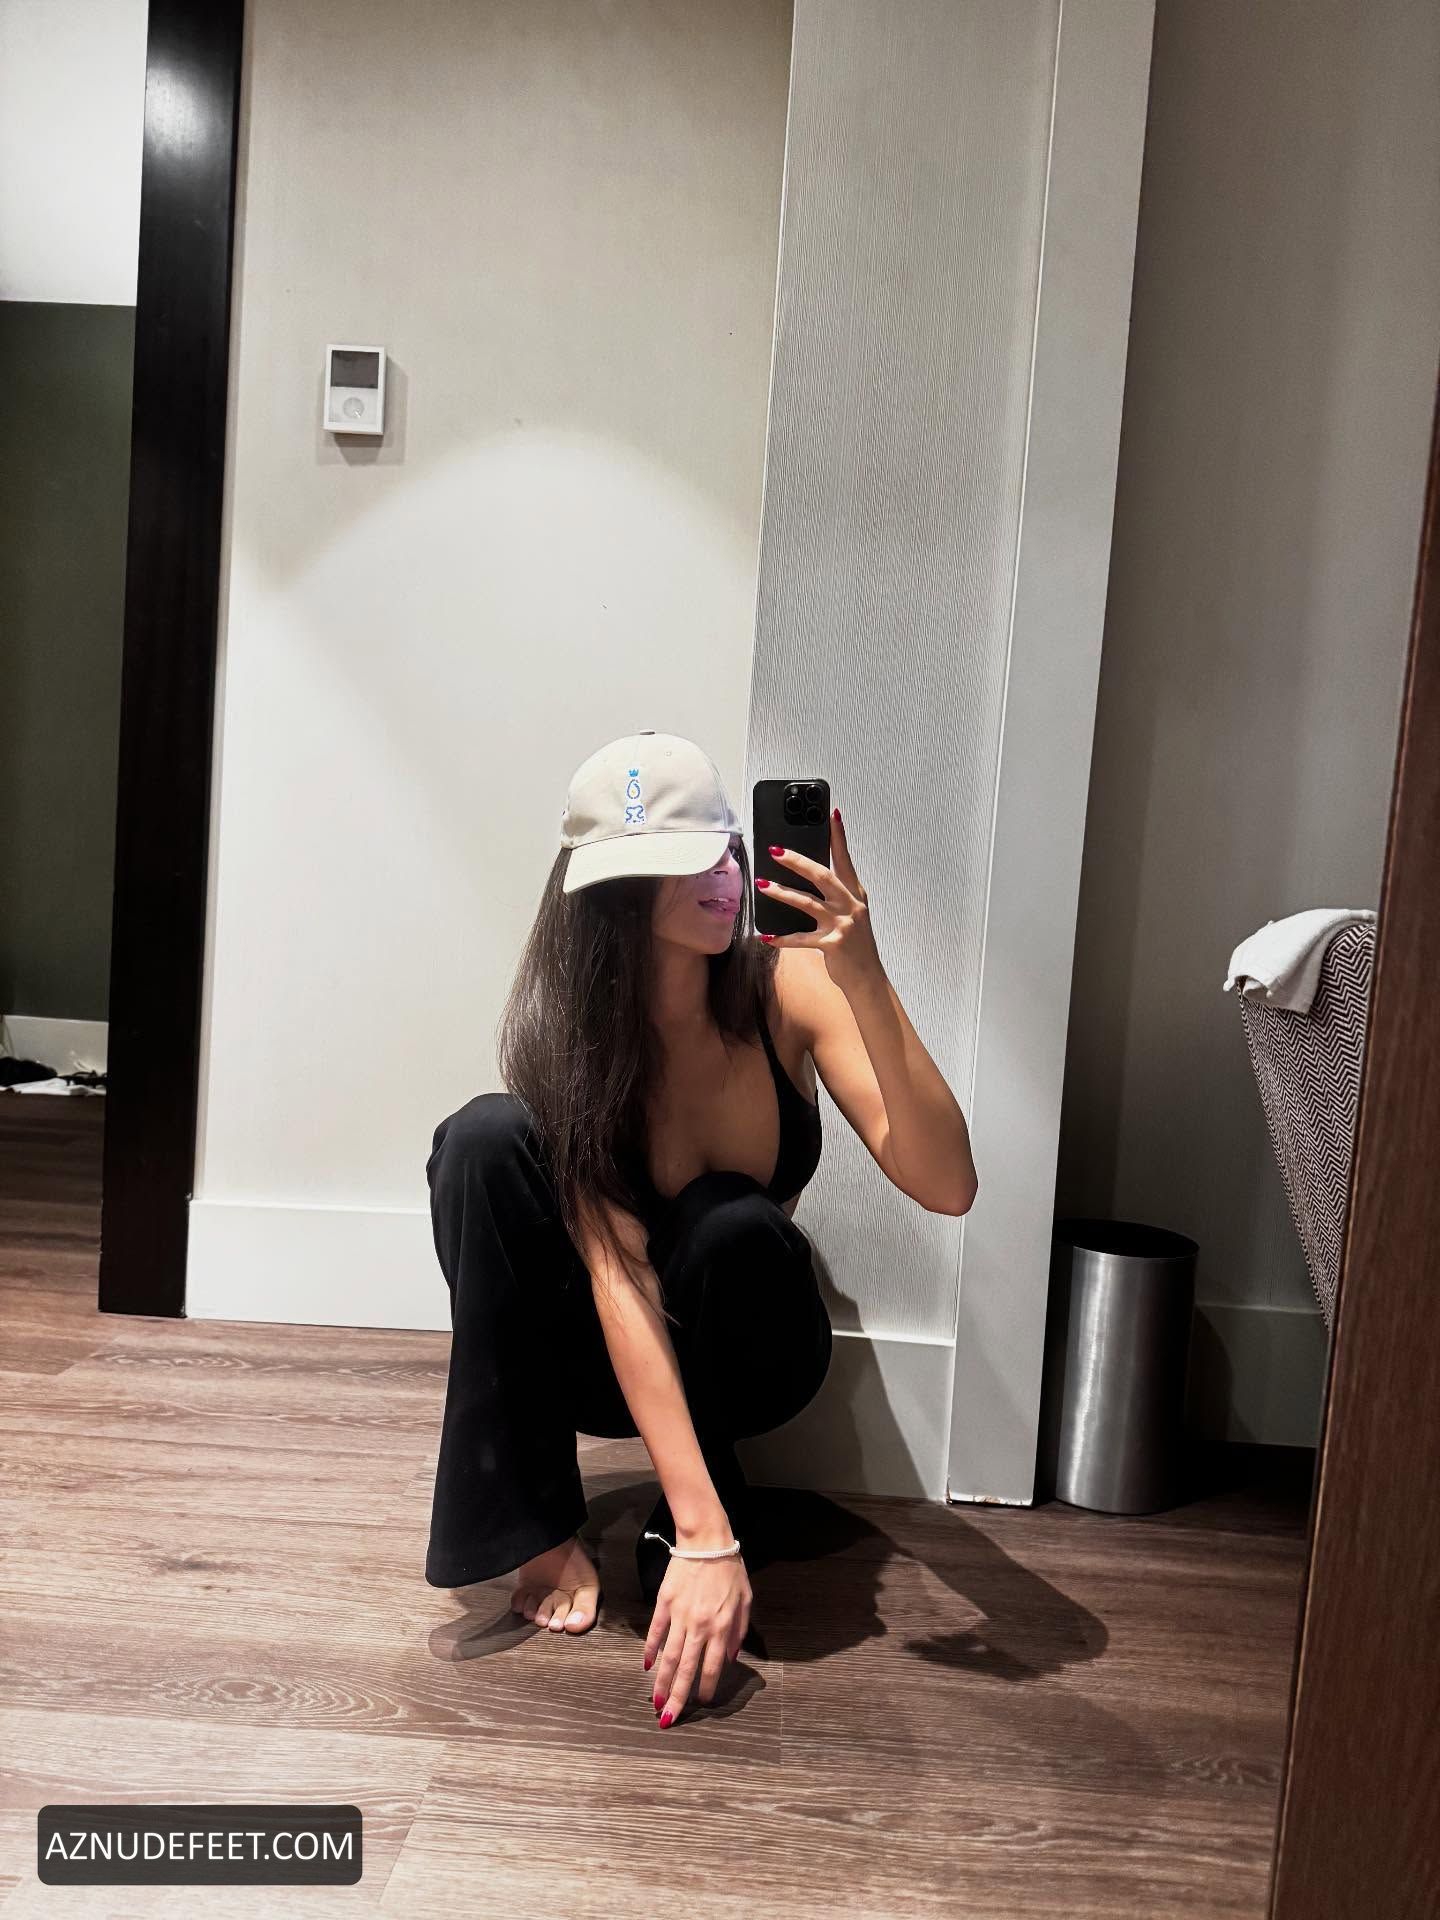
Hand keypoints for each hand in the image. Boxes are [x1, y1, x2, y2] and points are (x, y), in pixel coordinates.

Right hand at [644, 1550, 752, 1726]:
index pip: (711, 1667)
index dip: (705, 1688)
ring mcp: (679, 1615)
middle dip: (678, 1697)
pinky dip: (651, 1650)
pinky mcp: (664, 1603)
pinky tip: (647, 1666)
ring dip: (662, 1682)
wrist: (707, 1541)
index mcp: (721, 1627)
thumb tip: (730, 1659)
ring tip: (656, 1702)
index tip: (701, 1703)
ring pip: (669, 1656)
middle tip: (669, 1719)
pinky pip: (656, 1632)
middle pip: (686, 1669)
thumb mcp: (745, 1602)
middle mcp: (699, 1626)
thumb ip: (738, 1632)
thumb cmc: (730, 1570)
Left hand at [756, 805, 882, 992]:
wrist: (868, 979)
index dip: (839, 837)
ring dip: (782, 893)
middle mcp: (851, 906)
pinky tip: (766, 936)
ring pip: (808, 903)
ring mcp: (842, 925)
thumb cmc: (855, 945)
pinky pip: (801, 939)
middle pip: (822, 876)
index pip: (845, 860)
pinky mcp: (832, 944)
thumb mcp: (851, 915)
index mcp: (855, 895)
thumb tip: (808, 878)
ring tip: (763, 885)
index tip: (832, 814)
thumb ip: (835, 897)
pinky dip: (782, 938)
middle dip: (798, 861)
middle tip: (776, 850)